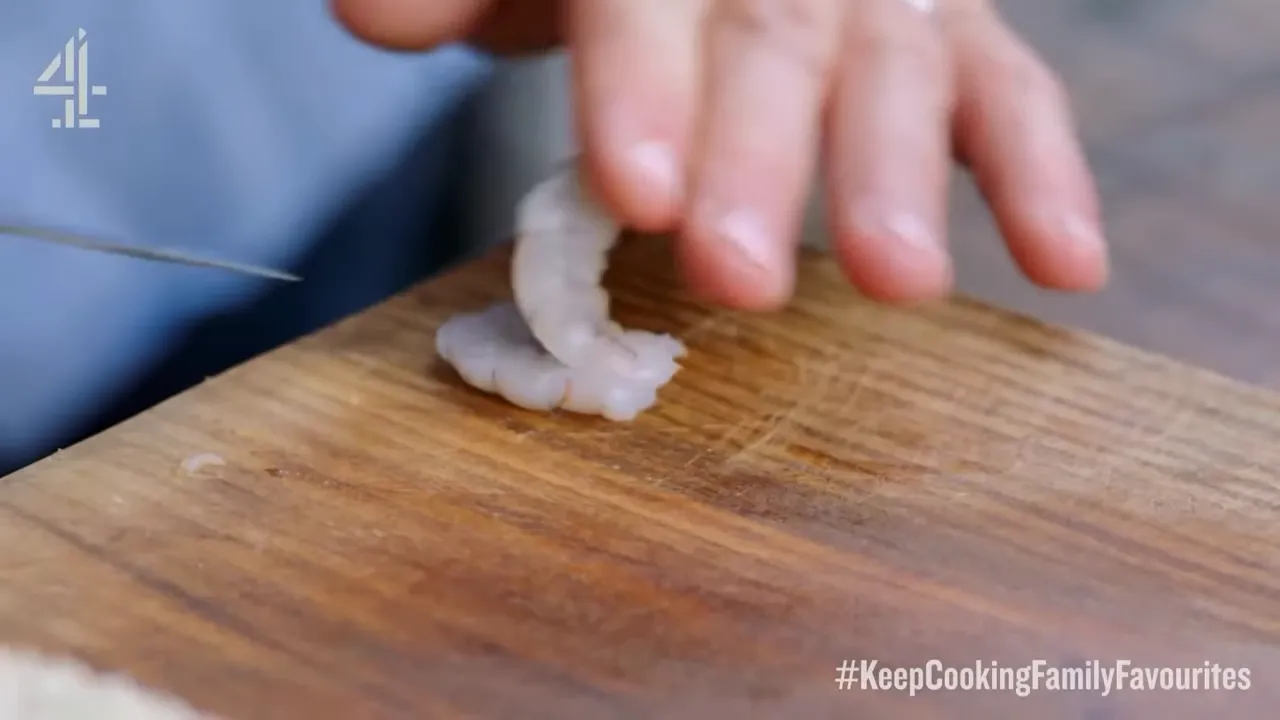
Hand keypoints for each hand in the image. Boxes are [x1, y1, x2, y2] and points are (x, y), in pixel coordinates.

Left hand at [334, 0, 1107, 309]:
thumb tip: (373, 12)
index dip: (643, 84)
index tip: (636, 192)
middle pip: (772, 31)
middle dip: (758, 154)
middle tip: (739, 275)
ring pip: (899, 57)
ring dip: (897, 173)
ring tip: (900, 285)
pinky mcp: (948, 29)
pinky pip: (1009, 85)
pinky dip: (1036, 172)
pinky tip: (1068, 266)